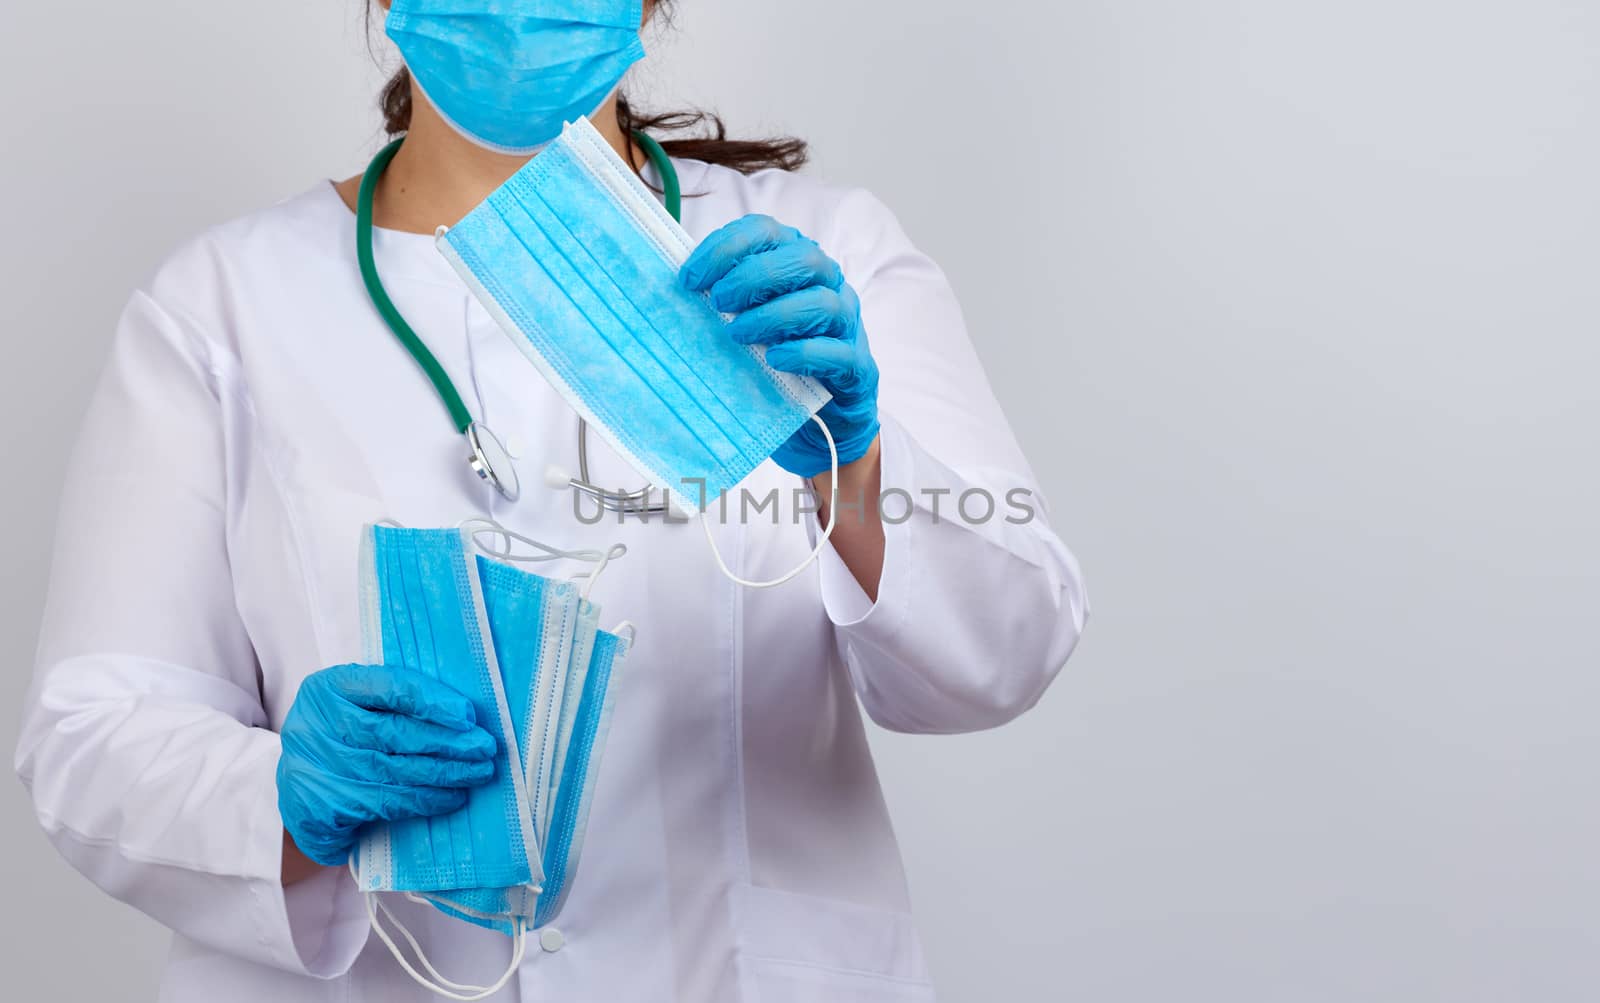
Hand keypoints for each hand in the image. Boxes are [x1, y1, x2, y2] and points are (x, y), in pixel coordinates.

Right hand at [276, 664, 497, 866]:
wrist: (299, 785)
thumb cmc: (344, 735)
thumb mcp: (360, 704)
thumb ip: (399, 700)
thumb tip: (463, 715)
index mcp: (329, 687)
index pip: (387, 686)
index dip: (431, 700)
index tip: (467, 715)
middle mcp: (316, 725)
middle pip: (394, 732)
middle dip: (448, 742)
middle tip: (485, 749)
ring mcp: (316, 768)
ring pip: (393, 771)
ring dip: (444, 774)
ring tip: (478, 773)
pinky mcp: (321, 806)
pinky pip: (384, 803)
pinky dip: (424, 800)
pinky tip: (452, 797)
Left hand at [682, 214, 880, 477]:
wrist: (825, 423)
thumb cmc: (778, 363)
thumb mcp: (748, 325)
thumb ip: (724, 303)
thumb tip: (670, 290)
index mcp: (798, 266)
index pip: (767, 232)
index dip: (727, 246)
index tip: (691, 276)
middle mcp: (829, 286)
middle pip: (804, 258)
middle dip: (755, 275)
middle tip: (717, 302)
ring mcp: (848, 326)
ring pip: (823, 302)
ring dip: (774, 313)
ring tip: (737, 333)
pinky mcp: (857, 368)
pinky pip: (838, 352)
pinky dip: (804, 352)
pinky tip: (774, 359)